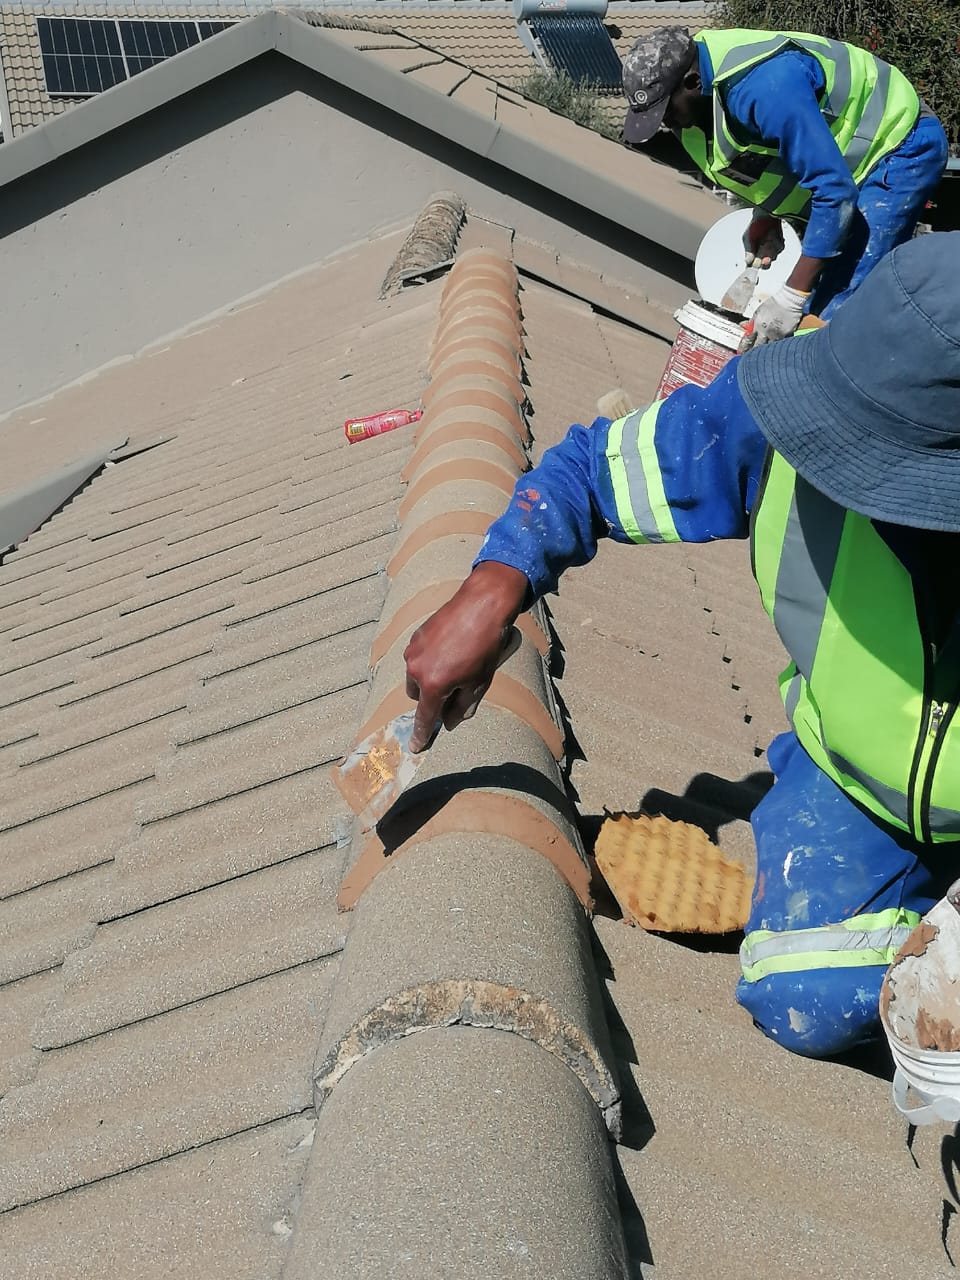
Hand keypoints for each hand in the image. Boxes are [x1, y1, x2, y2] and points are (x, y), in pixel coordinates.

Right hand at [403, 562, 528, 751]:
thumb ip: (462, 707)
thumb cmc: (485, 646)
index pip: (424, 717)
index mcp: (433, 685)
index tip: (416, 746)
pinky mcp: (416, 636)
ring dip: (430, 678)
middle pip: (418, 696)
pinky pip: (418, 658)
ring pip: (416, 676)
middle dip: (431, 698)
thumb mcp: (479, 683)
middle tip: (454, 689)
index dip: (421, 734)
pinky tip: (450, 650)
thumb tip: (450, 722)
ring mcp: (413, 650)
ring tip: (455, 665)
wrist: (481, 605)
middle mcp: (416, 669)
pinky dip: (430, 661)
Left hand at [739, 285, 808, 351]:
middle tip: (751, 357)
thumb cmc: (774, 304)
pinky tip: (776, 346)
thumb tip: (742, 326)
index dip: (744, 348)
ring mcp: (777, 334)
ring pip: (770, 347)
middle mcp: (767, 332)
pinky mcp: (787, 335)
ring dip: (766, 350)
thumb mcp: (759, 311)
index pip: (748, 340)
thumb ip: (751, 322)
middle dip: (754, 352)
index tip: (741, 353)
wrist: (789, 300)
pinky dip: (778, 346)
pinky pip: (781, 343)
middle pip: (758, 347)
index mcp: (758, 325)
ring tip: (764, 353)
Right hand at [743, 215, 784, 268]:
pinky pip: (780, 248)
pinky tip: (773, 234)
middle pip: (765, 266)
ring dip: (772, 248)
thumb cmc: (755, 225)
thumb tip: (748, 262)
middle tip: (766, 258)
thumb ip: (748, 250)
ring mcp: (771, 251)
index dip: (755, 269)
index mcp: (752, 255)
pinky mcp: (779, 245)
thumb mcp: (747, 238)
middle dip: (766, 262)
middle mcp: (762, 255)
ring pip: (774, 257)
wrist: (766, 214)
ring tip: (768, 236)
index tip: (757, 267)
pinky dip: (777, 242)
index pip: (752, 267)